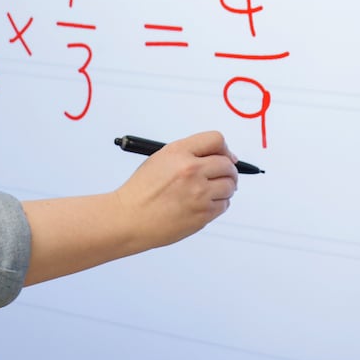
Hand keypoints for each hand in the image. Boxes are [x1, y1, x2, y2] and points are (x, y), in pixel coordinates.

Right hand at [111, 130, 237, 250]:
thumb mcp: (160, 159)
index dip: (224, 149)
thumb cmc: (141, 192)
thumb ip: (188, 154)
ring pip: (230, 186)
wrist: (129, 218)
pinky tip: (202, 204)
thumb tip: (218, 156)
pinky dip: (218, 204)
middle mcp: (191, 170)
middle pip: (228, 165)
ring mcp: (199, 193)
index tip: (225, 156)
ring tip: (208, 192)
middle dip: (228, 171)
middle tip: (221, 176)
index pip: (216, 140)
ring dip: (225, 189)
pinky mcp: (203, 213)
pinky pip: (224, 205)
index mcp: (178, 153)